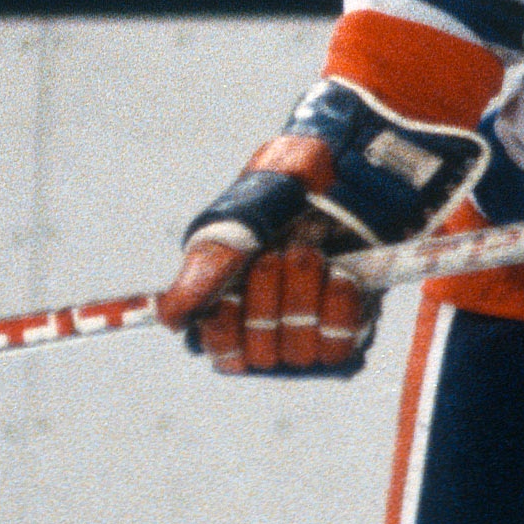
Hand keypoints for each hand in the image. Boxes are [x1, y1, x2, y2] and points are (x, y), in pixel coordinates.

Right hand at [155, 78, 485, 379]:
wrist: (352, 169)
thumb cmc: (287, 189)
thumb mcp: (239, 220)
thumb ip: (206, 269)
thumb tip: (171, 318)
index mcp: (231, 305)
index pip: (223, 353)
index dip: (226, 330)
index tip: (229, 298)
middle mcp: (270, 326)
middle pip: (261, 354)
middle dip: (268, 302)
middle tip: (277, 256)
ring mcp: (312, 330)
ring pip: (300, 350)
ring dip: (304, 298)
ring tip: (312, 255)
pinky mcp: (349, 327)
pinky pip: (339, 346)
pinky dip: (337, 308)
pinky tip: (339, 275)